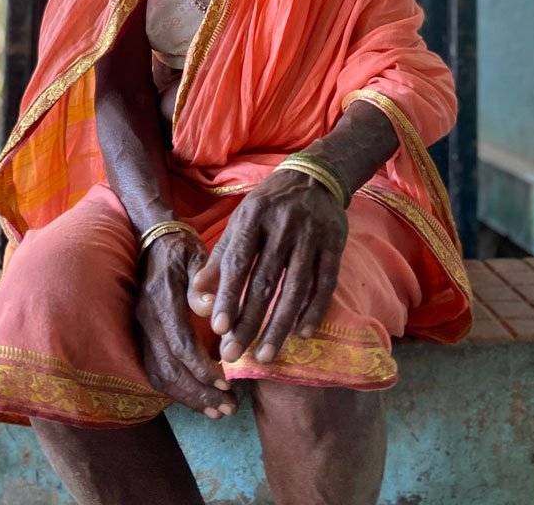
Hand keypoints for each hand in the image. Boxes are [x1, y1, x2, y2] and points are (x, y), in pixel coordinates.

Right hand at [136, 231, 237, 417]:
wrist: (151, 240)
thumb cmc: (180, 247)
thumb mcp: (195, 255)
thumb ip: (203, 281)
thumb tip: (212, 309)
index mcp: (162, 298)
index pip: (179, 343)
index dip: (201, 368)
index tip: (226, 383)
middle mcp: (146, 318)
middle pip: (169, 367)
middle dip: (199, 392)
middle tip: (229, 408)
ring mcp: (140, 329)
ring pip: (159, 374)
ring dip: (188, 397)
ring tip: (217, 411)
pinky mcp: (141, 336)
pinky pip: (154, 371)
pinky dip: (175, 390)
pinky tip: (197, 400)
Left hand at [189, 171, 347, 363]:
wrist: (314, 177)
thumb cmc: (269, 205)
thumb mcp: (241, 221)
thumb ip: (220, 257)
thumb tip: (199, 294)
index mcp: (254, 216)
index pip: (239, 262)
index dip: (229, 296)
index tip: (219, 329)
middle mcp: (283, 225)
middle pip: (265, 281)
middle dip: (249, 322)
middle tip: (234, 355)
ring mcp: (311, 235)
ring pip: (296, 287)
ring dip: (281, 325)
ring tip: (266, 355)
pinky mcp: (335, 244)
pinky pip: (325, 283)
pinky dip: (314, 311)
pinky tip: (302, 334)